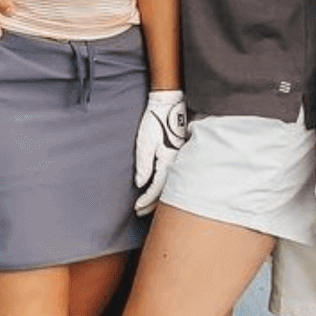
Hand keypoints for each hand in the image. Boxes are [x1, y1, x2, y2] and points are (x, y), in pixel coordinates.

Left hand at [133, 89, 188, 214]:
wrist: (168, 103)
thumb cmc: (155, 119)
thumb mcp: (144, 142)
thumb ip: (144, 165)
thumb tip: (141, 185)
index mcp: (168, 161)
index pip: (157, 188)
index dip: (146, 200)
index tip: (136, 207)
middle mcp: (177, 162)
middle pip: (166, 191)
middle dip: (152, 204)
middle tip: (139, 212)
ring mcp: (179, 158)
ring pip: (170, 185)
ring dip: (158, 197)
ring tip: (146, 206)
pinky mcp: (178, 154)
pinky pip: (172, 176)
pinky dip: (164, 187)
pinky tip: (157, 190)